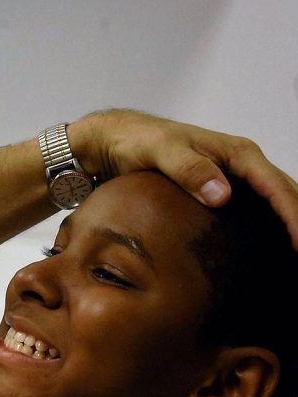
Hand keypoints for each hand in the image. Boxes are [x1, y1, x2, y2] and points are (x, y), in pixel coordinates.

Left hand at [70, 109, 297, 249]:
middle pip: (285, 195)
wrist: (116, 140)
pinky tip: (266, 250)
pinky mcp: (218, 192)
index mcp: (238, 154)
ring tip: (291, 256)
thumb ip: (189, 170)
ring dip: (288, 225)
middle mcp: (242, 165)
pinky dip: (267, 228)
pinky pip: (253, 211)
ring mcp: (232, 179)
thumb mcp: (161, 151)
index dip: (294, 215)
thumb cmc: (139, 141)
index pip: (278, 187)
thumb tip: (224, 196)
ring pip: (274, 203)